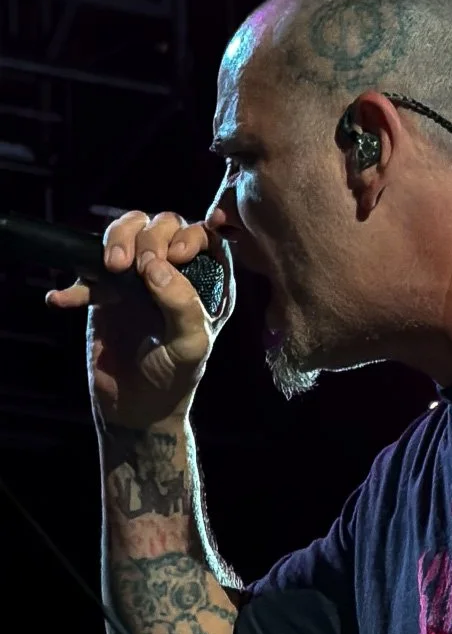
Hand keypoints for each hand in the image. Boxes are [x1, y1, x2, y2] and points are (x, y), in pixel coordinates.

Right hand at [46, 209, 234, 430]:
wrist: (134, 408)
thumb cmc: (174, 377)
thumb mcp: (190, 345)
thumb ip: (181, 304)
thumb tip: (156, 264)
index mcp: (208, 283)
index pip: (205, 236)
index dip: (188, 235)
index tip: (173, 256)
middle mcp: (176, 273)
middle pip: (163, 225)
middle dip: (146, 235)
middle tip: (131, 265)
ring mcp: (140, 279)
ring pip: (128, 232)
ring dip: (115, 238)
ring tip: (107, 268)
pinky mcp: (107, 291)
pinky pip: (89, 269)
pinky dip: (75, 281)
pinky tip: (62, 300)